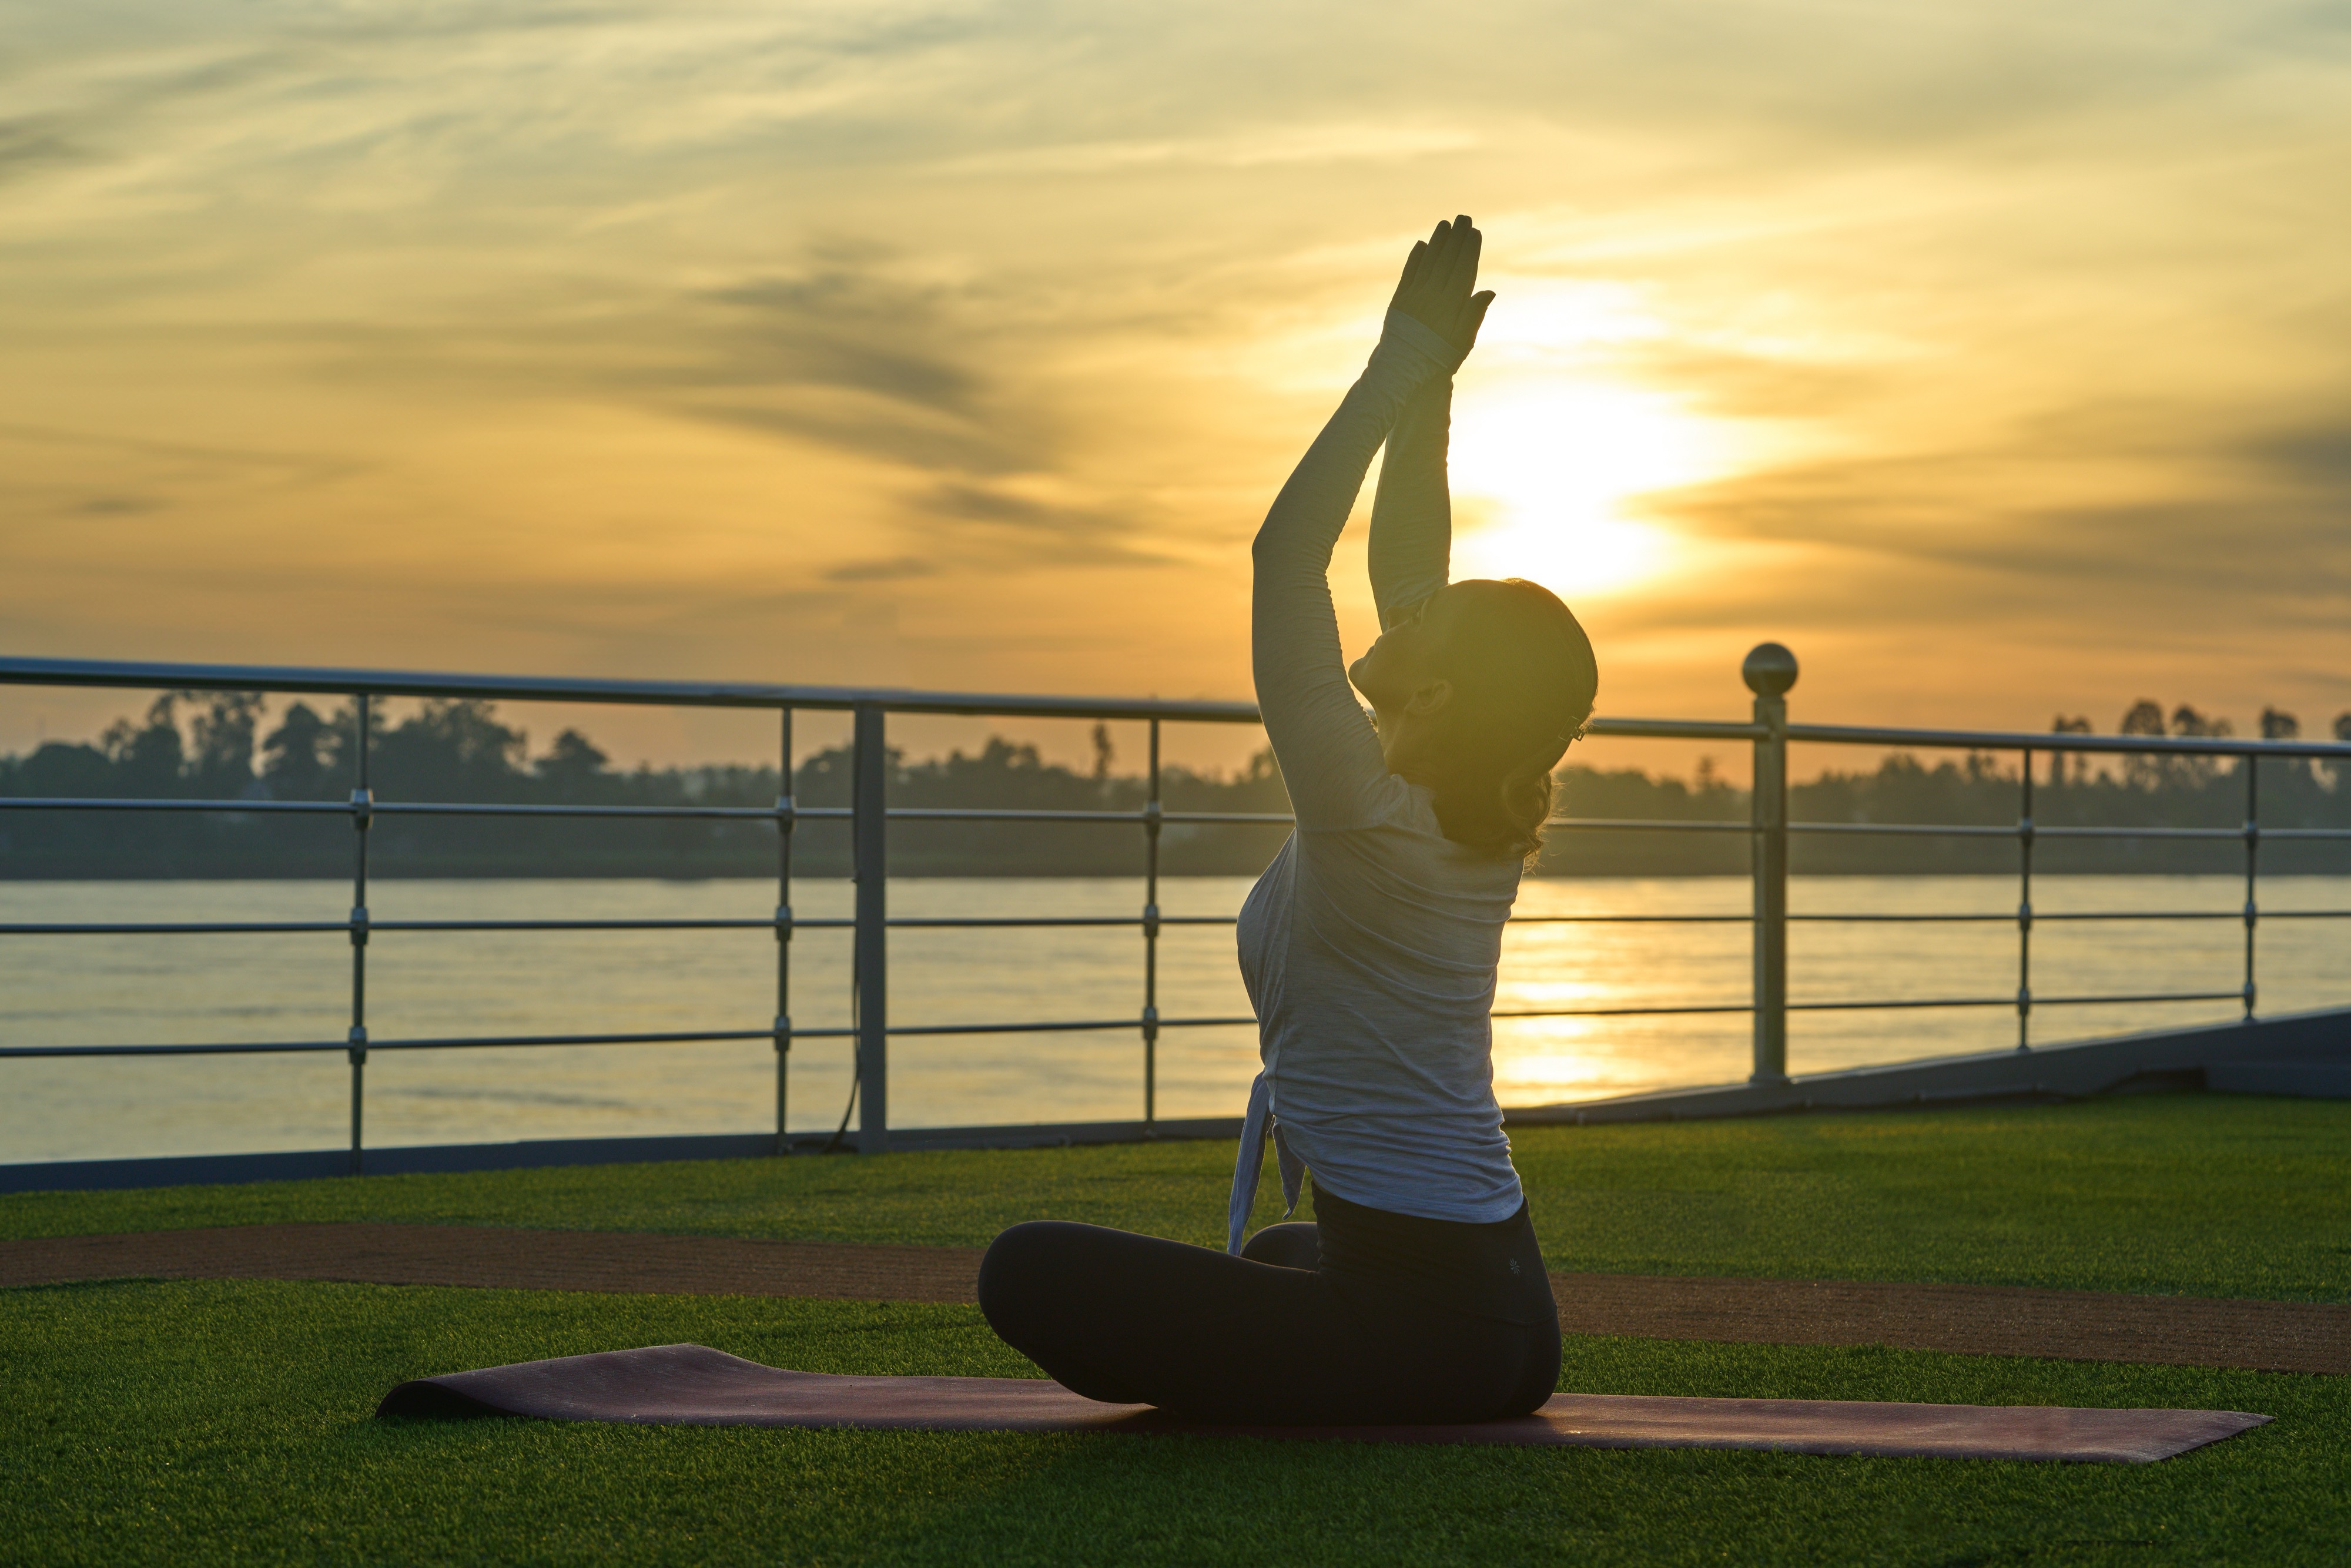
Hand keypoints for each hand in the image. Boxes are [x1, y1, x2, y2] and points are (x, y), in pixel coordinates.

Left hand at [1388, 215, 1494, 362]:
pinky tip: (1422, 245)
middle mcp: (1432, 295)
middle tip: (1463, 218)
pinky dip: (1416, 258)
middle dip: (1456, 238)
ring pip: (1428, 262)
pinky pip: (1409, 273)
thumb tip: (1489, 290)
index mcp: (1451, 304)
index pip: (1463, 270)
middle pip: (1446, 260)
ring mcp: (1414, 296)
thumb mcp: (1463, 340)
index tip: (1474, 232)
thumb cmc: (1440, 358)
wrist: (1404, 372)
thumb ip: (1474, 313)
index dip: (1469, 250)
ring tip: (1445, 225)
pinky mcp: (1399, 301)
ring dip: (1437, 241)